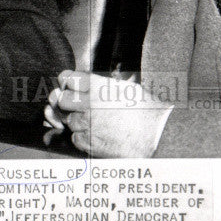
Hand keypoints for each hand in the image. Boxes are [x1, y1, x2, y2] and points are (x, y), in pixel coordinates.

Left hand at [48, 70, 172, 157]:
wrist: (159, 133)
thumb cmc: (147, 110)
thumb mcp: (125, 87)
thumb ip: (102, 85)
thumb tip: (89, 84)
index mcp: (97, 86)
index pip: (67, 78)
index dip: (67, 83)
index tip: (71, 88)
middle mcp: (89, 102)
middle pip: (61, 100)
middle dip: (68, 104)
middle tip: (79, 109)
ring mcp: (88, 123)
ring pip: (68, 121)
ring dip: (78, 123)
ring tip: (96, 125)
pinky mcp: (90, 142)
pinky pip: (75, 139)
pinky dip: (83, 139)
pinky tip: (98, 136)